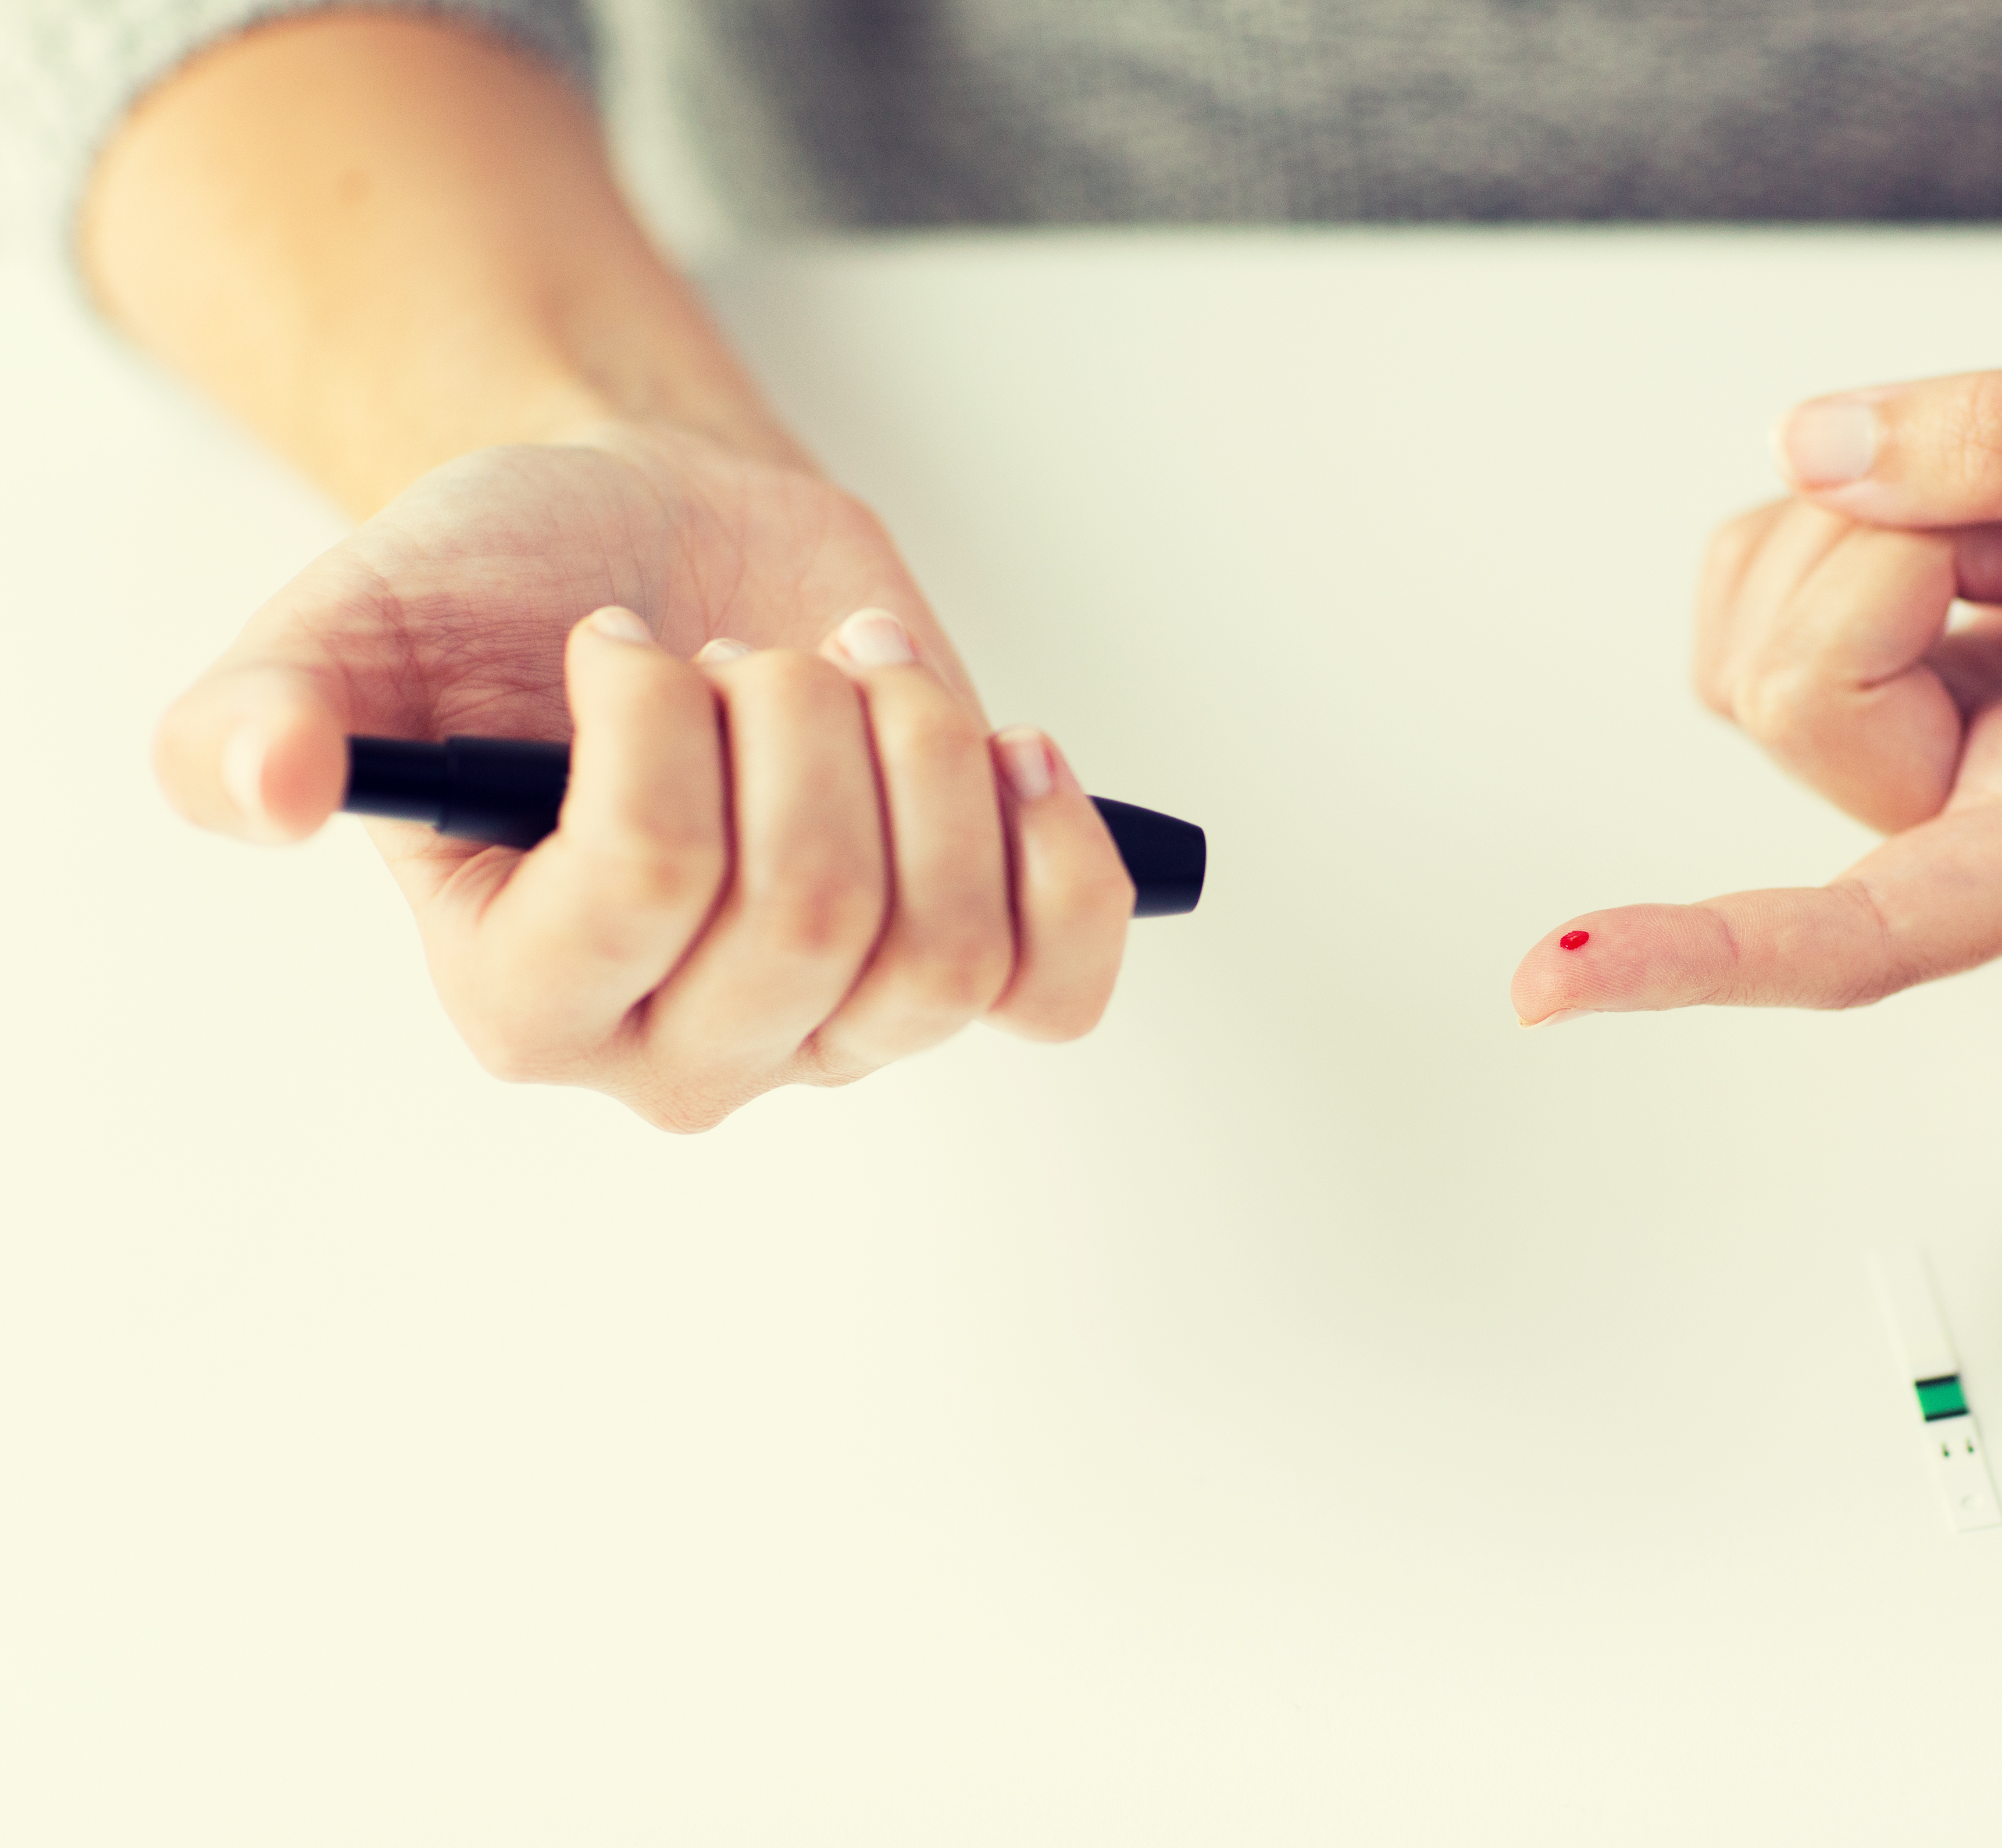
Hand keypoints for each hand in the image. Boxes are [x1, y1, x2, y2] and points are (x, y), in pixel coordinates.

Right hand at [155, 424, 1132, 1128]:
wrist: (654, 551)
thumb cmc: (506, 595)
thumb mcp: (357, 623)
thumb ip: (267, 713)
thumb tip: (258, 785)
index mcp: (526, 997)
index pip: (647, 892)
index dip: (660, 728)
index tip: (620, 640)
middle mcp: (685, 1046)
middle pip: (817, 925)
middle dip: (799, 725)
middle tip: (745, 653)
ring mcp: (836, 1024)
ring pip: (947, 949)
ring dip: (921, 753)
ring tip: (857, 670)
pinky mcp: (961, 963)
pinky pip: (1056, 984)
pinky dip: (1057, 854)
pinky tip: (1006, 747)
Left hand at [1511, 339, 2001, 1023]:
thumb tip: (1826, 451)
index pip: (1867, 934)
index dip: (1707, 952)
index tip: (1557, 981)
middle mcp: (2001, 819)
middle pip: (1789, 699)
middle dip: (1883, 553)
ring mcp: (1950, 753)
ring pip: (1755, 642)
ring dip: (1865, 527)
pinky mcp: (1917, 679)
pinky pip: (1770, 584)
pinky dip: (1846, 512)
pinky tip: (1994, 523)